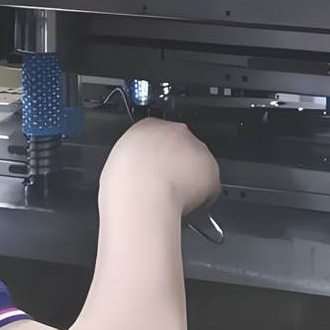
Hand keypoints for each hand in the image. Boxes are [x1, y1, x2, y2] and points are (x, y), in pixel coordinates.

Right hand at [99, 118, 219, 215]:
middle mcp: (176, 132)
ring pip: (198, 163)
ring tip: (174, 196)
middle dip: (177, 163)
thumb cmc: (126, 183)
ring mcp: (196, 148)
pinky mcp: (211, 168)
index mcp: (149, 126)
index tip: (156, 166)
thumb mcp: (119, 160)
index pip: (160, 133)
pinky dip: (203, 195)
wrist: (143, 196)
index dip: (159, 153)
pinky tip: (187, 203)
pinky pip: (211, 184)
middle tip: (165, 183)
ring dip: (191, 177)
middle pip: (182, 145)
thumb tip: (138, 171)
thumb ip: (134, 158)